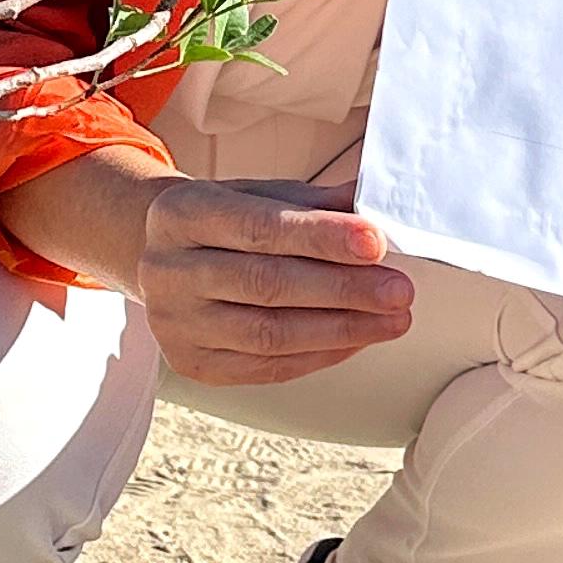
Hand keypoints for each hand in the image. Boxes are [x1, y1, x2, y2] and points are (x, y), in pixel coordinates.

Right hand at [136, 176, 414, 389]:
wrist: (163, 256)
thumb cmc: (224, 223)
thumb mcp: (262, 195)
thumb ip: (317, 203)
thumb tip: (379, 207)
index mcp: (183, 214)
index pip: (261, 228)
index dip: (321, 238)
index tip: (375, 243)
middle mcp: (168, 270)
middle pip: (266, 285)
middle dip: (342, 290)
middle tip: (398, 290)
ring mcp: (175, 322)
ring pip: (268, 334)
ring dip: (341, 329)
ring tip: (391, 319)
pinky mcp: (191, 362)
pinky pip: (266, 367)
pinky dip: (320, 354)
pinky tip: (356, 338)